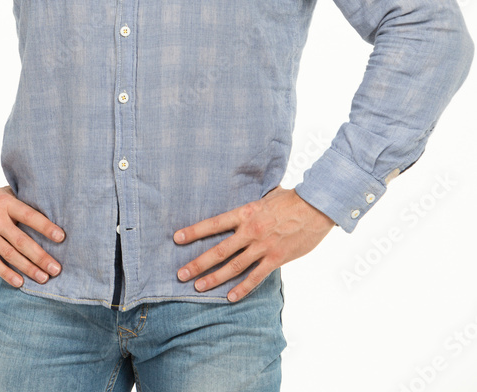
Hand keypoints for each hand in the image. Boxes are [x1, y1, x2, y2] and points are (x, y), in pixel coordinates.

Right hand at [0, 185, 64, 287]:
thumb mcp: (1, 193)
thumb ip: (18, 201)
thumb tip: (44, 207)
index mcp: (5, 203)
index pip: (29, 215)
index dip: (46, 227)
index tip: (61, 237)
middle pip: (22, 240)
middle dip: (41, 256)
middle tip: (56, 268)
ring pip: (10, 254)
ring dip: (28, 268)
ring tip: (43, 278)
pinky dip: (7, 273)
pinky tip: (20, 282)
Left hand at [174, 186, 334, 301]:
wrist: (316, 208)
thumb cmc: (291, 199)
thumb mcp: (265, 196)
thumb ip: (250, 206)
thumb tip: (240, 206)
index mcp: (245, 213)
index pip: (214, 224)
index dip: (194, 231)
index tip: (177, 238)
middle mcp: (250, 231)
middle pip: (219, 250)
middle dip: (197, 263)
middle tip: (180, 273)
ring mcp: (263, 247)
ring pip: (234, 266)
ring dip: (214, 278)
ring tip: (198, 287)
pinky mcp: (276, 259)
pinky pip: (256, 277)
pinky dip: (242, 289)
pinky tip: (230, 297)